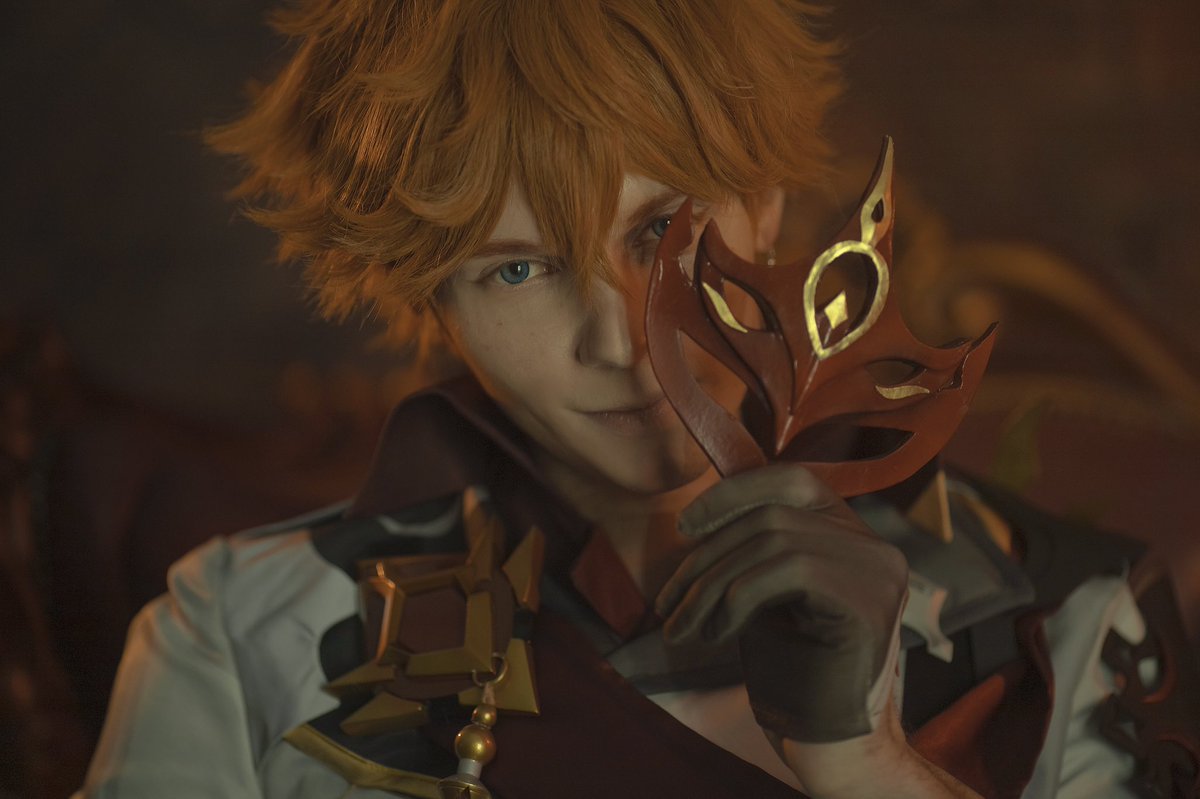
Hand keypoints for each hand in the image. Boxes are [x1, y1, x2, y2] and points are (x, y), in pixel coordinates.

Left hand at [655, 463, 908, 744]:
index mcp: (853, 535)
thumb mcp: (768, 595)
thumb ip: (753, 552)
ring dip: (712, 584)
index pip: (793, 481)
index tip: (685, 526)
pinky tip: (718, 633)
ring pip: (772, 541)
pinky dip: (738, 598)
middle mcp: (874, 545)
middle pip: (772, 515)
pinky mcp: (869, 601)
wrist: (833, 743)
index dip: (734, 493)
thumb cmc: (795, 672)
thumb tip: (696, 519)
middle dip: (707, 557)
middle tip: (668, 604)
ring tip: (684, 626)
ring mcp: (877, 570)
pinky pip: (788, 570)